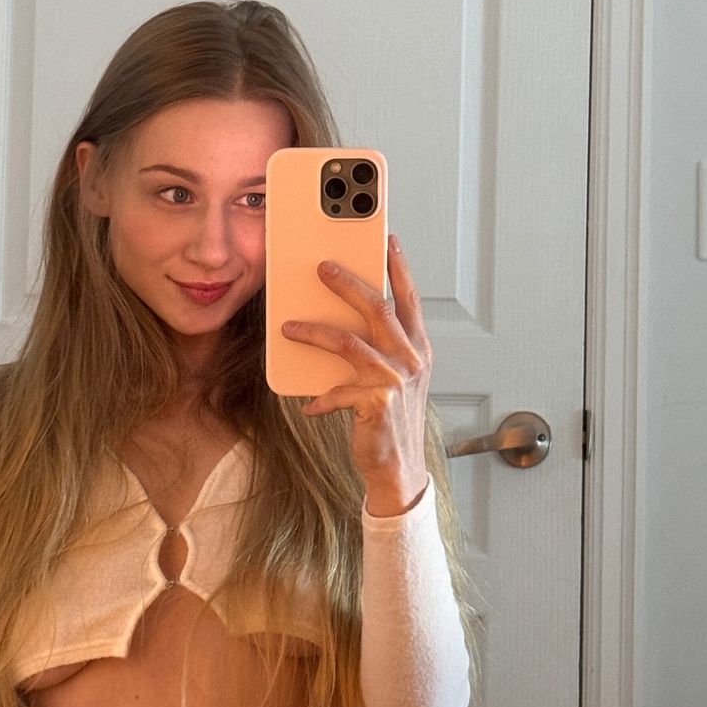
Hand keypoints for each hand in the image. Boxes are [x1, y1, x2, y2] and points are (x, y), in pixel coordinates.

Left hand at [281, 233, 431, 499]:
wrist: (399, 467)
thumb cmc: (389, 419)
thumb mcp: (389, 379)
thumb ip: (375, 349)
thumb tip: (337, 320)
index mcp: (418, 349)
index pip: (409, 299)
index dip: (399, 268)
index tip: (387, 239)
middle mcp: (412, 360)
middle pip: (378, 309)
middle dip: (348, 284)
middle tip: (322, 267)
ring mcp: (396, 381)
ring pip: (350, 343)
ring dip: (315, 331)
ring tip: (288, 325)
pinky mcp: (377, 404)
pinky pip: (338, 391)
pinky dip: (321, 398)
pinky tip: (309, 405)